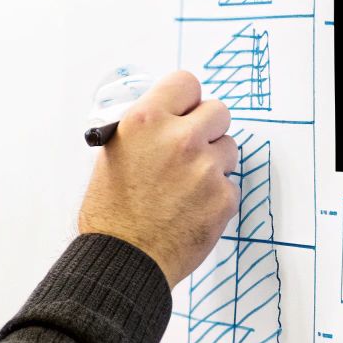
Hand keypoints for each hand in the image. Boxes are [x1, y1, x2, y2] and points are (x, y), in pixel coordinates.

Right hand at [78, 71, 236, 286]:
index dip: (187, 100)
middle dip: (208, 128)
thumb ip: (147, 130)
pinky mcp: (224, 196)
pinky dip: (216, 194)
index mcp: (146, 121)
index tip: (186, 111)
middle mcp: (179, 138)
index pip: (186, 83)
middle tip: (194, 147)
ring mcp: (205, 168)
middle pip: (219, 110)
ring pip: (229, 147)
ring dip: (215, 161)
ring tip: (189, 184)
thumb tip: (170, 119)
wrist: (123, 260)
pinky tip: (193, 208)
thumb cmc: (111, 213)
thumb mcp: (114, 154)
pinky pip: (230, 183)